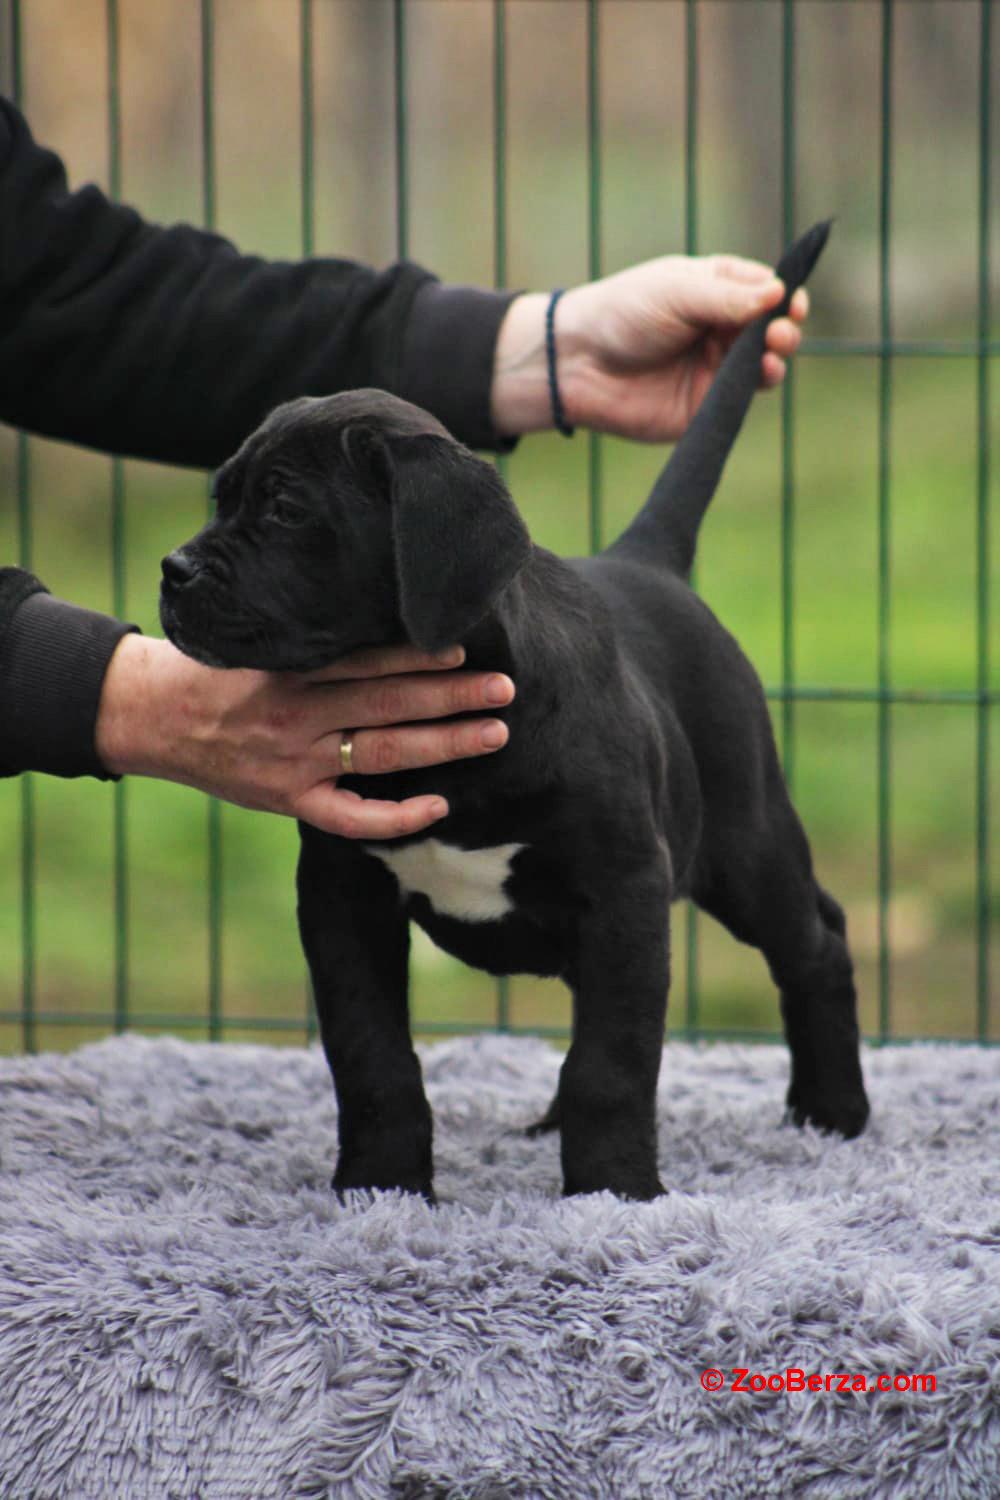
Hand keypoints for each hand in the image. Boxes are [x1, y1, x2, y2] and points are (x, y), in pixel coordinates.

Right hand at [95, 635, 513, 838]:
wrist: (153, 716)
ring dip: (442, 744)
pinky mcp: (289, 800)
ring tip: (494, 733)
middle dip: (452, 698)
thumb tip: (392, 625)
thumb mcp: (260, 644)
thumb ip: (317, 644)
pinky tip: (438, 806)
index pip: (367, 662)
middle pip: (388, 705)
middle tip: (505, 689)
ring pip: (382, 754)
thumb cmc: (217, 671)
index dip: (418, 657)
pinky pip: (349, 819)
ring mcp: (295, 763)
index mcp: (291, 671)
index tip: (464, 650)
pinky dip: (394, 816)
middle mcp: (297, 716)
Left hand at [491, 254, 808, 442]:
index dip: (784, 295)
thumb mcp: (677, 292)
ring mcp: (715, 369)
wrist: (577, 362)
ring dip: (777, 358)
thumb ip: (727, 297)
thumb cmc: (622, 313)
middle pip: (771, 329)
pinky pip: (740, 400)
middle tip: (780, 331)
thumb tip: (779, 292)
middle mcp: (721, 330)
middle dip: (784, 328)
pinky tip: (762, 375)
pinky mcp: (705, 407)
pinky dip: (755, 388)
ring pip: (764, 365)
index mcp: (716, 290)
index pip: (766, 290)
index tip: (791, 301)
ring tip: (774, 350)